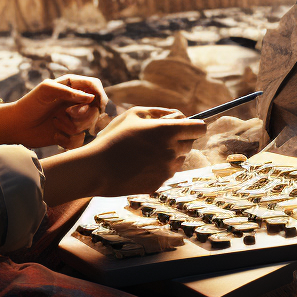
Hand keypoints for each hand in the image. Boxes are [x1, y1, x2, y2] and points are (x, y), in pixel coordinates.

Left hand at [0, 74, 105, 148]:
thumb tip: (91, 98)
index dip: (100, 94)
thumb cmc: (29, 104)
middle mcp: (74, 103)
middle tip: (67, 113)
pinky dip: (67, 140)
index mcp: (71, 87)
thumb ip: (69, 92)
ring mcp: (72, 119)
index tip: (98, 105)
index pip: (94, 86)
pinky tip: (55, 135)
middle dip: (82, 114)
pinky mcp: (68, 135)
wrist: (16, 125)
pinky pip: (79, 141)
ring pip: (87, 126)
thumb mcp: (47, 90)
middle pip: (94, 109)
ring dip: (71, 126)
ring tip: (55, 122)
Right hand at [88, 107, 205, 194]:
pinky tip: (139, 164)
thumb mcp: (135, 114)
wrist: (97, 168)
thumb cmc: (114, 137)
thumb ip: (161, 112)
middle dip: (179, 138)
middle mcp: (172, 151)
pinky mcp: (159, 184)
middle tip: (157, 136)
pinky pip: (166, 172)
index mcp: (169, 131)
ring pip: (179, 159)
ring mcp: (167, 170)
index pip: (200, 128)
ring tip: (145, 151)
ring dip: (169, 153)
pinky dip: (158, 167)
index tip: (186, 126)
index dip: (194, 125)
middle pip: (190, 143)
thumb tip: (179, 115)